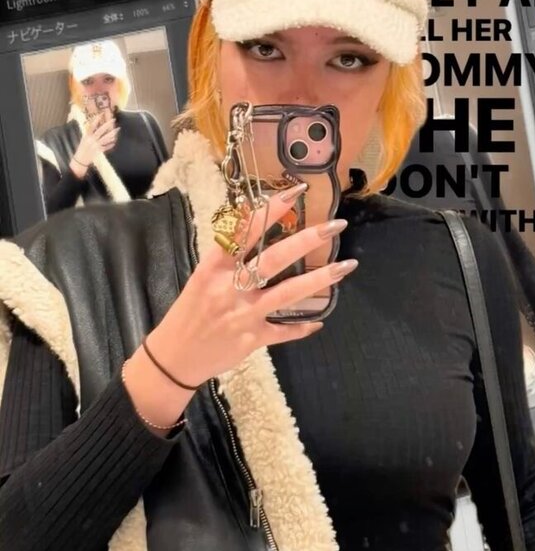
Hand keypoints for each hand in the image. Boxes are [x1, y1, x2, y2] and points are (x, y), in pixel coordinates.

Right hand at [70, 112, 117, 176]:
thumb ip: (89, 133)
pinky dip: (110, 144)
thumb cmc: (82, 148)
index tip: (101, 114)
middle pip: (100, 130)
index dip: (96, 120)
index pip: (92, 126)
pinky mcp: (99, 151)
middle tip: (113, 120)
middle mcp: (91, 140)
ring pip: (105, 138)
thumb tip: (94, 126)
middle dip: (107, 125)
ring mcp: (96, 145)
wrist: (80, 160)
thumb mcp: (83, 139)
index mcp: (87, 136)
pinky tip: (114, 141)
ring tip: (117, 129)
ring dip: (112, 134)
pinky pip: (106, 147)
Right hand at [147, 184, 356, 386]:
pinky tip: (318, 321)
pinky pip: (283, 331)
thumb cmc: (188, 313)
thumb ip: (228, 259)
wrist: (174, 357)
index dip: (271, 210)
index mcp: (214, 268)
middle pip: (273, 259)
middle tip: (335, 226)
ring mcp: (243, 314)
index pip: (244, 231)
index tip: (295, 192)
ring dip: (318, 280)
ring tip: (345, 267)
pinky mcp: (252, 339)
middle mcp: (229, 288)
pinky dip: (301, 327)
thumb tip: (254, 231)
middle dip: (306, 240)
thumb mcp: (202, 278)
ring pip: (287, 293)